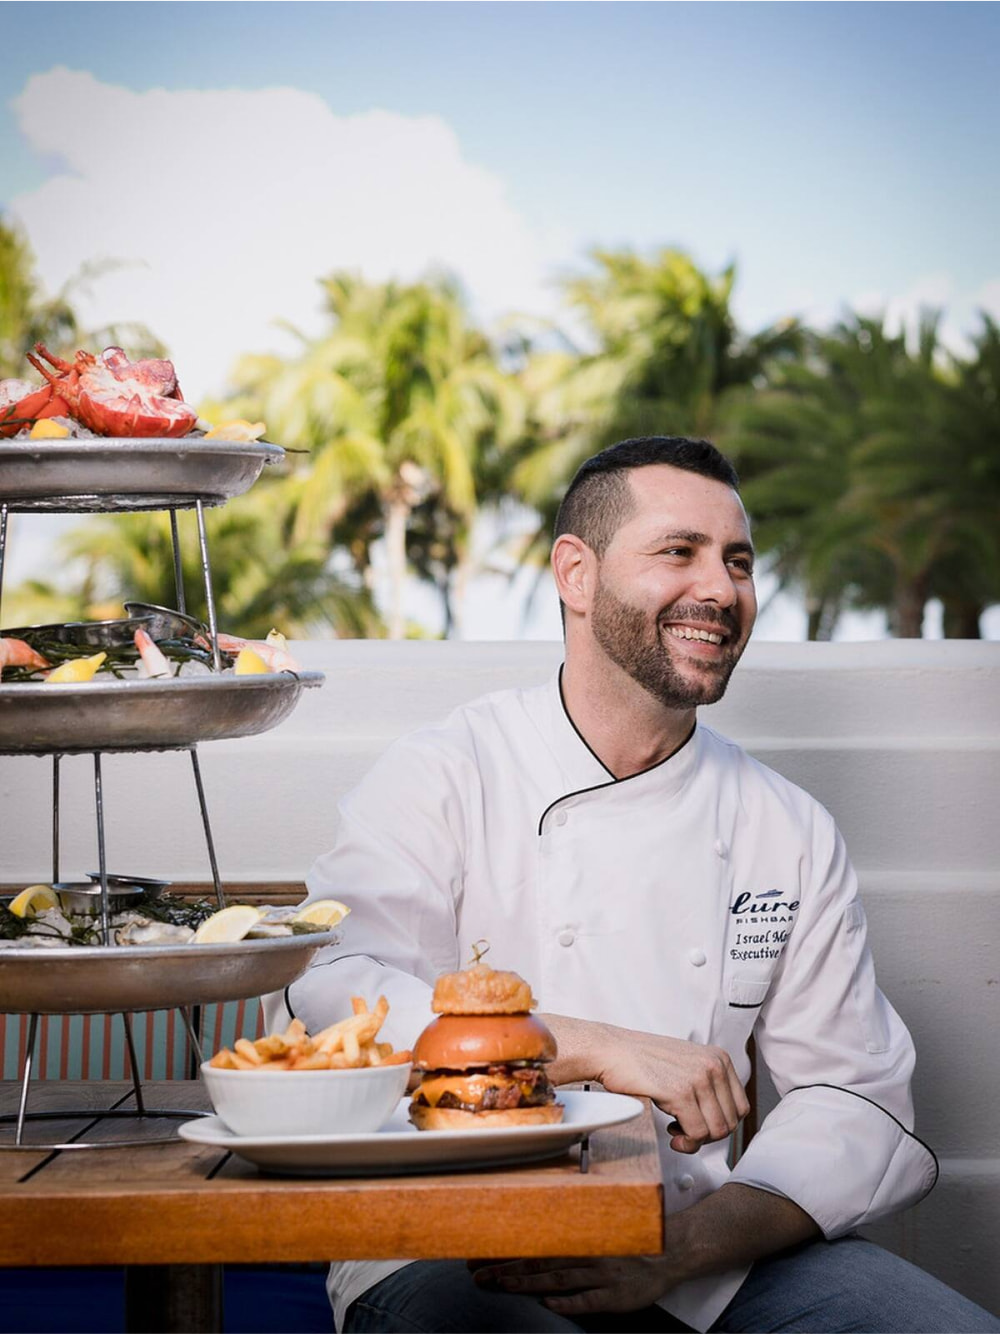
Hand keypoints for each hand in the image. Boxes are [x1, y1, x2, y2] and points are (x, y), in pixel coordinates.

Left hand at [470, 1255, 672, 1314]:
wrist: (667, 1253)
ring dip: (528, 1281)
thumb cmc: (627, 1246)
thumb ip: (567, 1238)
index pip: (533, 1244)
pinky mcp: (614, 1296)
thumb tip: (532, 1237)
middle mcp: (584, 1254)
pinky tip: (549, 1304)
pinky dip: (567, 1302)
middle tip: (477, 1275)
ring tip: (503, 1284)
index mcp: (577, 1239)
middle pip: (538, 1260)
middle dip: (505, 1268)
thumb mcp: (595, 1234)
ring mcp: (599, 1274)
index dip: (505, 1250)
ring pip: (557, 1277)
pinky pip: (587, 1299)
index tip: (478, 1256)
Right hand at [595, 1026, 748, 1152]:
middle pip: (730, 1122)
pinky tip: (670, 1132)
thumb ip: (708, 1086)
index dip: (720, 1124)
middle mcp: (713, 1065)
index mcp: (719, 1058)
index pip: (740, 1107)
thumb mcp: (687, 1065)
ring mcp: (699, 1078)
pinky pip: (696, 1134)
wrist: (612, 1051)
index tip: (700, 1124)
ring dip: (696, 1141)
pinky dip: (686, 1142)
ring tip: (676, 1132)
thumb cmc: (644, 1061)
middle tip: (685, 1131)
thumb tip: (722, 1124)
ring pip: (716, 1131)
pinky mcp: (681, 1093)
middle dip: (708, 1135)